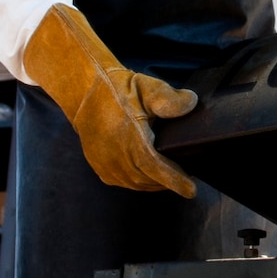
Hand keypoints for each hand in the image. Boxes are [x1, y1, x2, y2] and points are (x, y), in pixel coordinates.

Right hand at [22, 4, 199, 194]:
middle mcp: (115, 156)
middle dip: (170, 182)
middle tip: (187, 179)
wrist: (85, 94)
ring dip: (156, 183)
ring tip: (172, 178)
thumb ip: (168, 98)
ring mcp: (106, 165)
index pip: (154, 166)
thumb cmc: (119, 89)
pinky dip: (141, 181)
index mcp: (129, 137)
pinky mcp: (101, 169)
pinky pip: (126, 182)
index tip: (191, 190)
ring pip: (138, 183)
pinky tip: (151, 176)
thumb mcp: (147, 87)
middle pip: (150, 179)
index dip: (173, 180)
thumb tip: (191, 102)